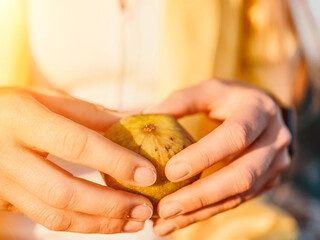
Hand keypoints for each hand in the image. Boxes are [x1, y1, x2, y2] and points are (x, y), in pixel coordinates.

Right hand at [0, 87, 156, 232]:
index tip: (148, 174)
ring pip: (54, 216)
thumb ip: (92, 114)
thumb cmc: (16, 107)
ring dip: (100, 223)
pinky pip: (47, 220)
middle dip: (111, 205)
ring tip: (134, 221)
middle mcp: (7, 156)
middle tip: (145, 208)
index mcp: (22, 119)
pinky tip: (109, 221)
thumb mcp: (49, 99)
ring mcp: (2, 184)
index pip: (75, 144)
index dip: (115, 161)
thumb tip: (136, 123)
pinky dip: (83, 224)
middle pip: (64, 192)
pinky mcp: (5, 202)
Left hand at [146, 79, 291, 235]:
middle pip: (242, 175)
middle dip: (202, 195)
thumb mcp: (210, 90)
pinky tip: (179, 221)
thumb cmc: (231, 99)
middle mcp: (274, 141)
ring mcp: (274, 165)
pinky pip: (236, 202)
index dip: (205, 156)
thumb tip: (146, 115)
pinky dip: (206, 213)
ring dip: (200, 211)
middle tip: (165, 208)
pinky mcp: (266, 182)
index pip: (235, 136)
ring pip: (238, 196)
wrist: (265, 112)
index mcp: (258, 111)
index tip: (171, 171)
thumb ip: (182, 101)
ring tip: (165, 223)